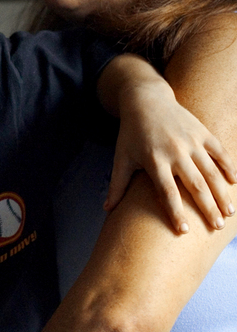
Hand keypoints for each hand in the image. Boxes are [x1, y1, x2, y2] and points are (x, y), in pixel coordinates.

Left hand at [105, 85, 236, 233]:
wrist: (145, 100)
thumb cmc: (131, 133)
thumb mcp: (121, 157)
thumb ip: (117, 185)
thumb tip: (106, 209)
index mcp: (154, 160)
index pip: (167, 192)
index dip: (176, 212)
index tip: (184, 231)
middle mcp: (174, 152)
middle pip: (195, 185)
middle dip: (207, 208)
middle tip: (216, 227)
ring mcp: (190, 141)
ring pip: (211, 172)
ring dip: (222, 193)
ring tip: (229, 213)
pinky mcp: (201, 132)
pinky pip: (219, 152)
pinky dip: (229, 167)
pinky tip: (235, 183)